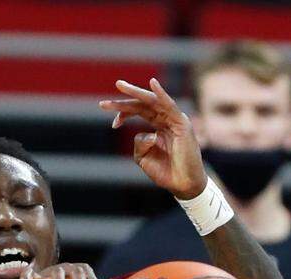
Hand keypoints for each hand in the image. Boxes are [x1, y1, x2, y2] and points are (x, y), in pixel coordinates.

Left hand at [99, 78, 207, 199]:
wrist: (183, 184)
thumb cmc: (166, 172)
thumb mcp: (143, 158)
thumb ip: (139, 144)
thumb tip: (143, 133)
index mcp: (158, 126)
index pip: (139, 111)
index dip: (124, 114)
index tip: (113, 124)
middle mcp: (166, 119)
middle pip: (143, 104)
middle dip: (124, 100)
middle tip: (107, 97)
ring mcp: (174, 120)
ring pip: (153, 101)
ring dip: (136, 93)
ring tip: (120, 85)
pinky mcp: (182, 124)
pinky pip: (170, 106)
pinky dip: (161, 94)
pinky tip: (152, 83)